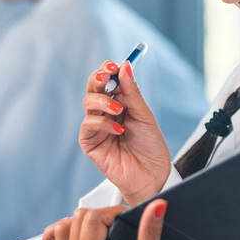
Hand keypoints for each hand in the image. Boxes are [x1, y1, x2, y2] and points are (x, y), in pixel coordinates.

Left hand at [38, 201, 220, 239]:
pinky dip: (58, 236)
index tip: (126, 217)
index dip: (112, 212)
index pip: (91, 219)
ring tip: (101, 229)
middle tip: (118, 226)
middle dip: (99, 216)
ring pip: (61, 229)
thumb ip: (150, 228)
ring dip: (80, 223)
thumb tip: (157, 205)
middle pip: (76, 220)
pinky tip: (75, 234)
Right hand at [79, 59, 170, 204]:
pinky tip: (118, 130)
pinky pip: (88, 124)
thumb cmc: (150, 147)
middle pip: (94, 87)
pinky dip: (102, 123)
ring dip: (103, 102)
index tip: (114, 65)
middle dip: (99, 78)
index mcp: (120, 102)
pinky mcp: (90, 142)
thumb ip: (132, 92)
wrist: (151, 174)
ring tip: (119, 111)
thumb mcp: (144, 115)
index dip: (108, 70)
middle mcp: (106, 112)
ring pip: (88, 102)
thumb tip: (124, 66)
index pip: (108, 79)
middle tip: (107, 75)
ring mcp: (97, 126)